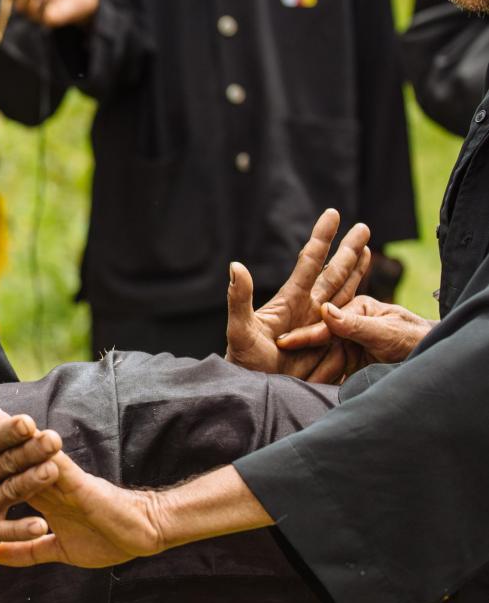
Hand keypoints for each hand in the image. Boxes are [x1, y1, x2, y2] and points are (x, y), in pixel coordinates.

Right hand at [0, 365, 59, 563]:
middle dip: (31, 451)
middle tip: (54, 439)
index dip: (7, 430)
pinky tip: (41, 525)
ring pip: (9, 492)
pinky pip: (3, 531)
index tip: (27, 420)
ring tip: (53, 471)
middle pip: (6, 463)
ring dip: (31, 483)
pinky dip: (21, 529)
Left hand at [0, 400, 161, 568]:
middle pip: (11, 451)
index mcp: (41, 493)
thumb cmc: (105, 539)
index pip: (4, 468)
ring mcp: (63, 479)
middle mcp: (48, 481)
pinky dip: (45, 452)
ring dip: (9, 430)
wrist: (141, 536)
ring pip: (31, 449)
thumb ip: (26, 550)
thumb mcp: (58, 550)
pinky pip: (60, 466)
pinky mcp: (81, 485)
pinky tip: (30, 435)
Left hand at [226, 209, 369, 382]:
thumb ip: (239, 298)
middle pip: (333, 272)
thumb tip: (236, 266)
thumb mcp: (240, 329)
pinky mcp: (330, 342)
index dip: (322, 238)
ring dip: (356, 270)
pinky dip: (358, 301)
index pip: (310, 262)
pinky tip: (366, 290)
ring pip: (344, 290)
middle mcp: (308, 307)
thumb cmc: (244, 361)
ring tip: (368, 248)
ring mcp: (320, 323)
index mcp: (291, 299)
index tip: (332, 213)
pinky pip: (348, 318)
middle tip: (363, 226)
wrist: (257, 389)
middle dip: (348, 249)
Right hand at [277, 295, 432, 371]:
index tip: (283, 343)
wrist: (438, 363)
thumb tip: (324, 311)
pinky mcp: (351, 367)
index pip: (325, 324)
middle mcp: (347, 327)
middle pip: (318, 343)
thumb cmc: (417, 339)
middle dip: (298, 354)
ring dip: (306, 372)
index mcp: (354, 309)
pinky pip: (331, 374)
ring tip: (287, 382)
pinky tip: (304, 389)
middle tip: (274, 364)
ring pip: (321, 360)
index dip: (304, 335)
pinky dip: (319, 382)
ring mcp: (348, 347)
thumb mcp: (388, 332)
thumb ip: (356, 324)